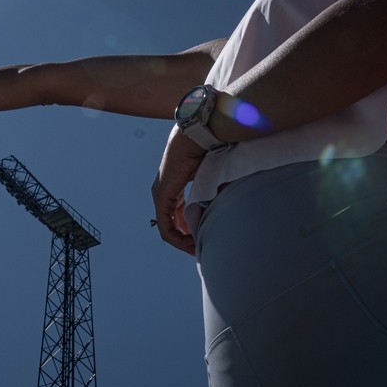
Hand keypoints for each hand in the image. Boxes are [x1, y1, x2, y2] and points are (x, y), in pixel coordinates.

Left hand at [151, 126, 206, 255]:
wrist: (197, 137)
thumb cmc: (206, 152)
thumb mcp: (210, 179)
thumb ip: (213, 193)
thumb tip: (226, 207)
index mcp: (174, 187)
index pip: (178, 215)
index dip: (190, 230)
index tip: (204, 237)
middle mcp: (164, 192)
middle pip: (172, 224)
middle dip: (186, 239)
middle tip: (201, 248)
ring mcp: (160, 195)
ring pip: (168, 228)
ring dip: (182, 242)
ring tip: (197, 249)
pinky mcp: (162, 197)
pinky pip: (165, 226)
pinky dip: (176, 238)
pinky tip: (190, 244)